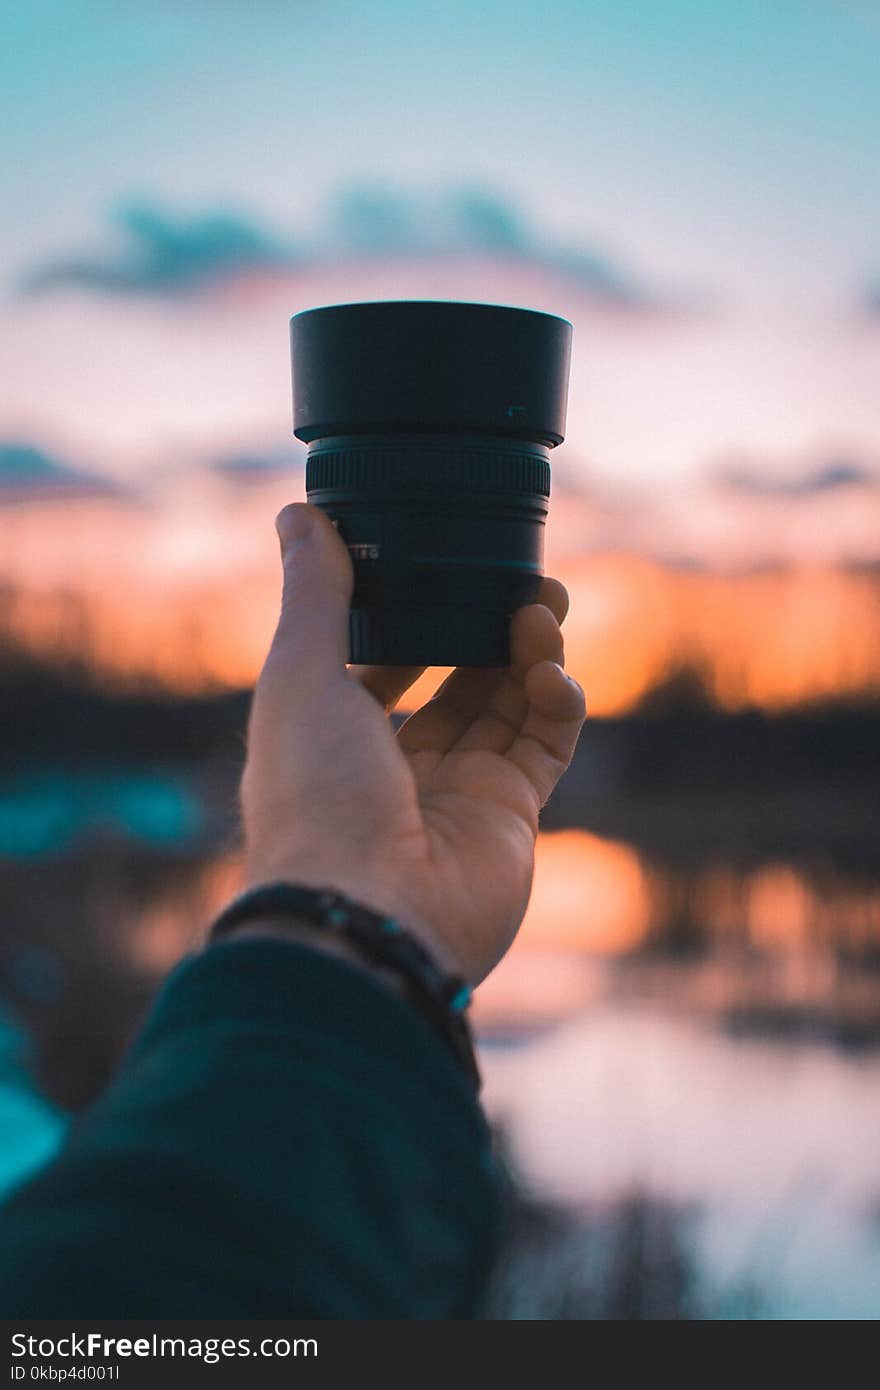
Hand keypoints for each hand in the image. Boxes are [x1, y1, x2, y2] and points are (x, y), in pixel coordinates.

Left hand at [240, 503, 585, 984]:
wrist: (367, 911)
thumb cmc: (316, 794)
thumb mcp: (301, 675)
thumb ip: (313, 594)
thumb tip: (299, 511)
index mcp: (337, 739)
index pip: (384, 666)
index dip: (416, 617)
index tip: (448, 567)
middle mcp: (398, 769)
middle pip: (456, 683)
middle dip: (490, 627)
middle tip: (525, 576)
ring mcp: (458, 795)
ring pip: (508, 707)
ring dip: (529, 652)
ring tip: (543, 603)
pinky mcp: (512, 819)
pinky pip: (546, 746)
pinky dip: (558, 704)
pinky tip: (553, 672)